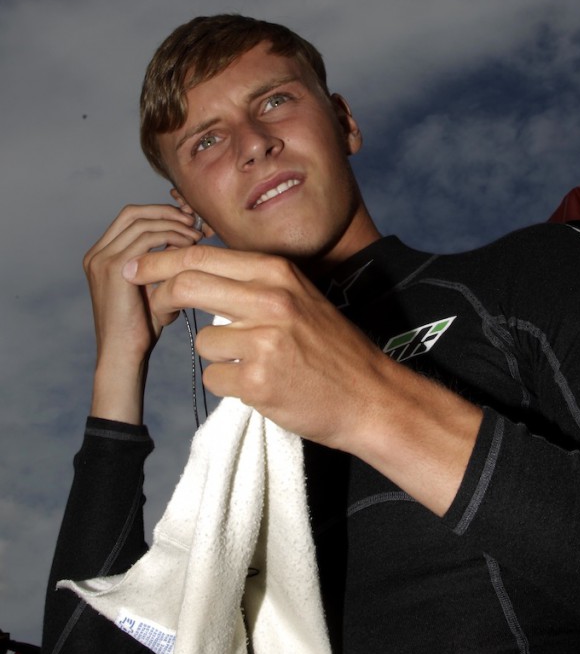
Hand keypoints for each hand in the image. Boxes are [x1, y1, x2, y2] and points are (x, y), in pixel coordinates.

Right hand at [84, 205, 202, 420]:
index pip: (130, 218)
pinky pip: (147, 238)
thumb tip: (190, 240)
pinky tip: (189, 247)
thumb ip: (163, 262)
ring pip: (143, 222)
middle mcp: (97, 254)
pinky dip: (171, 236)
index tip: (188, 220)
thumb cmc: (141, 328)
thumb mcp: (152, 287)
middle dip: (167, 212)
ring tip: (196, 237)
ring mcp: (102, 259)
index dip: (160, 212)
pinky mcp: (114, 268)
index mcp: (101, 256)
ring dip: (174, 225)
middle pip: (134, 212)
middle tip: (194, 222)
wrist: (124, 355)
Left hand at [122, 244, 383, 447]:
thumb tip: (197, 270)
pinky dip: (229, 384)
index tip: (136, 267)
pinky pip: (214, 377)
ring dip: (216, 354)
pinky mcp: (259, 381)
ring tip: (252, 362)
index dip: (162, 261)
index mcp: (278, 273)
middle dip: (160, 295)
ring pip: (202, 340)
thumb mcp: (299, 296)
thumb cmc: (331, 348)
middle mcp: (271, 299)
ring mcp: (265, 340)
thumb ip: (254, 282)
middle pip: (188, 285)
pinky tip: (259, 385)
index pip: (204, 256)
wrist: (369, 396)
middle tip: (153, 306)